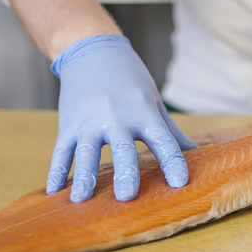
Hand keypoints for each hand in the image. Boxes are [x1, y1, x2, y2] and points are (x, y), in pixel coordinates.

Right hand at [47, 34, 197, 201]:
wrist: (92, 51)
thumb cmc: (130, 79)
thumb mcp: (154, 101)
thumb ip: (170, 131)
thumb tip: (196, 152)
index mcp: (143, 112)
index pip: (162, 140)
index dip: (172, 162)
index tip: (180, 184)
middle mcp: (116, 117)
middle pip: (122, 149)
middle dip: (125, 172)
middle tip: (127, 196)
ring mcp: (89, 121)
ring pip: (86, 152)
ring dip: (83, 176)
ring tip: (81, 200)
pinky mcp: (68, 125)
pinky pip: (61, 151)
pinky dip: (56, 171)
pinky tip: (54, 192)